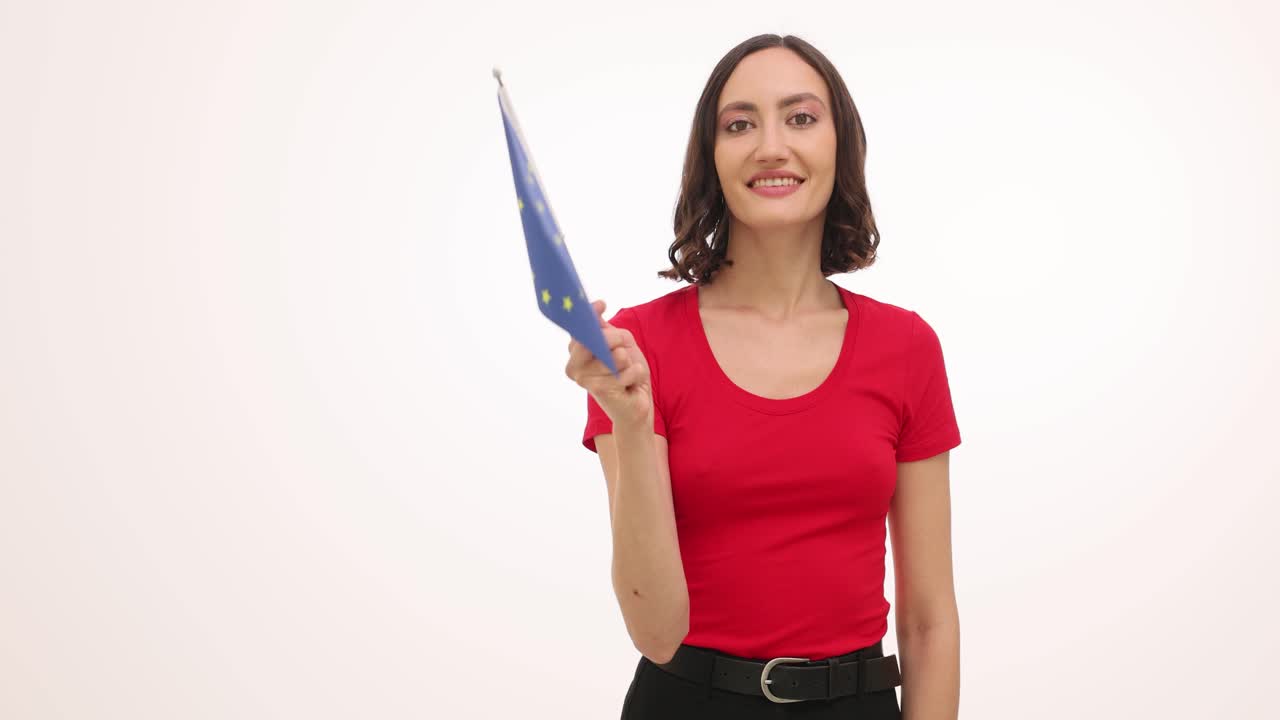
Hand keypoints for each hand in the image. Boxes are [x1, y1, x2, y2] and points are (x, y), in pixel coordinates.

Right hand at [565, 299, 653, 430]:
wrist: (635, 405)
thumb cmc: (626, 373)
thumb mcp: (620, 345)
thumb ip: (606, 330)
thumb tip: (596, 309)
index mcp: (576, 353)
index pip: (578, 328)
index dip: (589, 313)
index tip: (602, 304)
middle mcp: (574, 367)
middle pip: (598, 337)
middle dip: (617, 339)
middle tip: (623, 350)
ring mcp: (585, 379)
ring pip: (617, 354)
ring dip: (629, 362)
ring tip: (625, 373)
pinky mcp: (600, 390)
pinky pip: (628, 370)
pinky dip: (636, 374)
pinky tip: (629, 385)